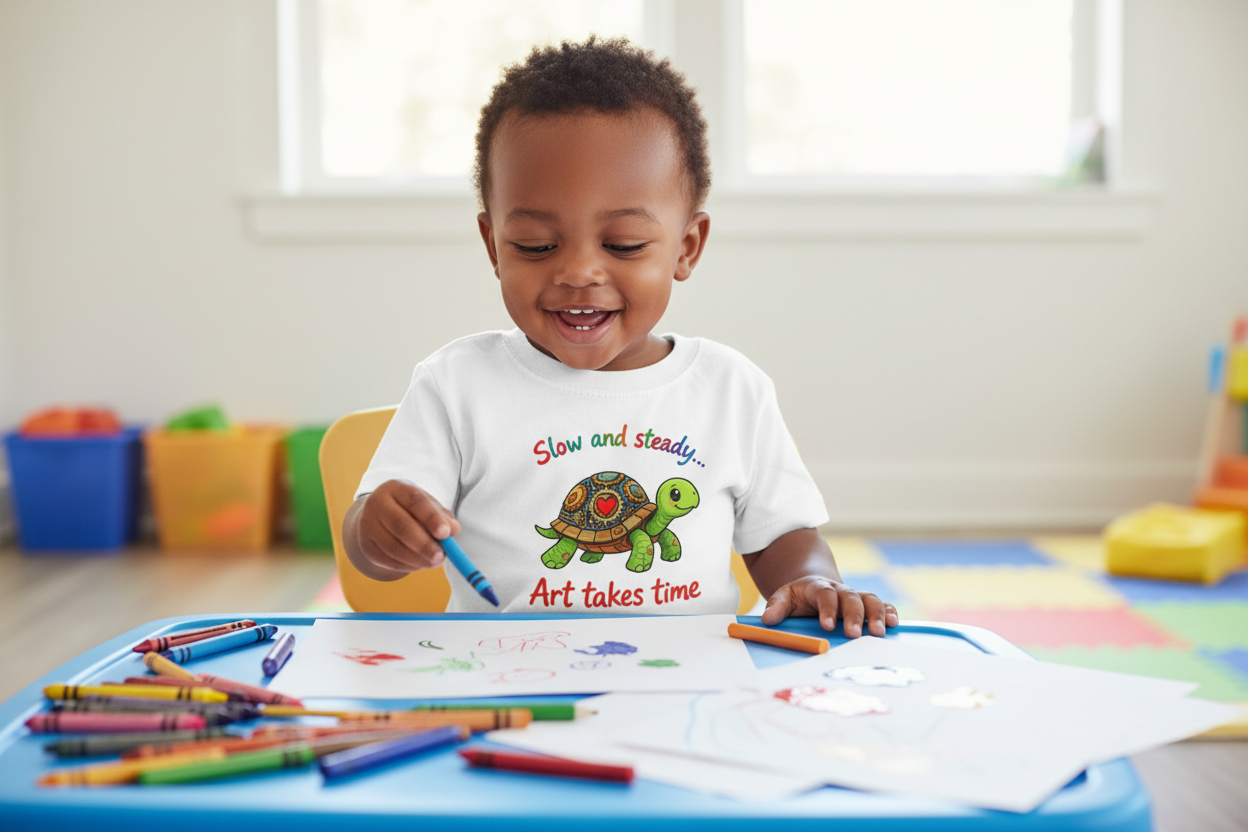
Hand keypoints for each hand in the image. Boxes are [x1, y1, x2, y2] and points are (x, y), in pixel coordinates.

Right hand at [350, 480, 460, 577]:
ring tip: (434, 562)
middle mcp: (378, 503)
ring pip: (392, 546)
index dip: (431, 518)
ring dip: (416, 559)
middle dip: (423, 544)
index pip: (415, 501)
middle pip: (401, 525)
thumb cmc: (411, 511)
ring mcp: (368, 524)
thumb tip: (454, 530)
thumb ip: (443, 517)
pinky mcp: (365, 544)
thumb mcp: (428, 508)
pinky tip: (419, 565)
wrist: (378, 518)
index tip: (446, 534)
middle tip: (441, 557)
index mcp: (397, 488)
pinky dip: (406, 565)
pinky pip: (386, 559)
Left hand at [759, 576, 898, 637]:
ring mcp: (855, 596)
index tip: (827, 626)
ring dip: (876, 615)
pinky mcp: (866, 605)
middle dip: (854, 615)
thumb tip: (767, 619)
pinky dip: (889, 612)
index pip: (824, 594)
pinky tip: (894, 625)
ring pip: (869, 599)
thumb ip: (776, 607)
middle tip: (854, 634)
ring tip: (879, 633)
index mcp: (818, 587)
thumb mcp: (783, 598)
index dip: (827, 608)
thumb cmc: (798, 599)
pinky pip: (882, 605)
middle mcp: (839, 590)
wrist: (815, 589)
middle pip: (850, 597)